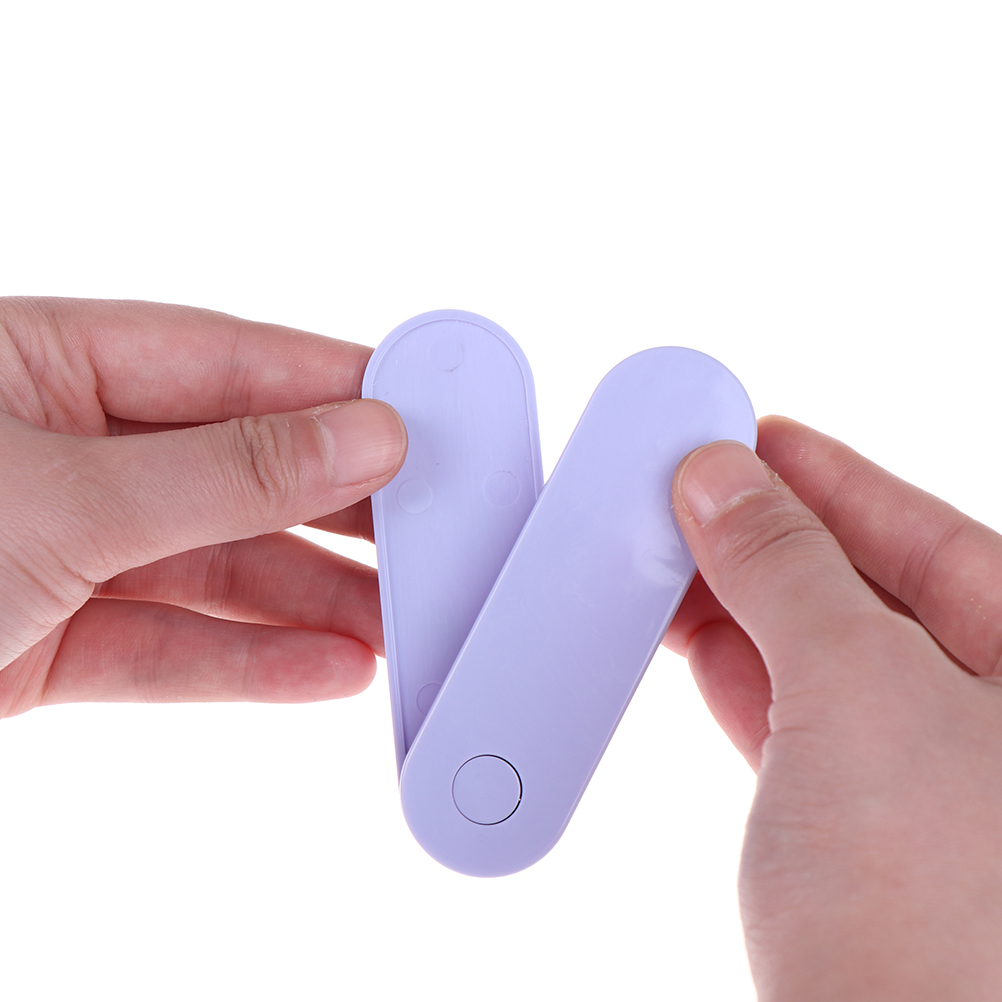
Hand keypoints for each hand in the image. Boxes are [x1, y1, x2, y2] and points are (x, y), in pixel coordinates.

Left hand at [0, 298, 405, 716]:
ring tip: (397, 617)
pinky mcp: (50, 644)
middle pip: (234, 472)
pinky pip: (168, 647)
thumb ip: (223, 475)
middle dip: (336, 507)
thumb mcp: (63, 500)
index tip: (424, 417)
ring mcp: (56, 552)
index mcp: (40, 364)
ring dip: (310, 599)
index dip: (333, 389)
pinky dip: (250, 661)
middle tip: (428, 526)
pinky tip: (331, 667)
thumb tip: (361, 438)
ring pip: (213, 567)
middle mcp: (59, 453)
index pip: (224, 362)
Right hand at [665, 417, 1001, 999]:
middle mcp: (985, 718)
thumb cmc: (946, 929)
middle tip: (681, 483)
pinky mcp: (845, 824)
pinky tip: (679, 634)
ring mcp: (915, 774)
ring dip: (731, 596)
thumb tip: (724, 482)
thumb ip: (787, 569)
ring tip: (662, 549)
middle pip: (860, 584)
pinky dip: (723, 667)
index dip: (825, 474)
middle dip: (764, 531)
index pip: (925, 532)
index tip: (740, 433)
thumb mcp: (860, 694)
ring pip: (809, 647)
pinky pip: (780, 710)